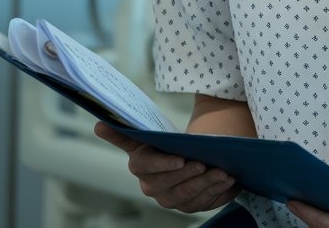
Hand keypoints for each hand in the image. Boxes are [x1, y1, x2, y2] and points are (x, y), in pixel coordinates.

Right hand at [94, 122, 238, 211]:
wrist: (186, 156)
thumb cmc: (166, 143)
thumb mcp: (149, 134)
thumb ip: (125, 132)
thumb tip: (99, 123)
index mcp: (141, 166)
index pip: (145, 166)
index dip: (162, 164)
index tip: (180, 159)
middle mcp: (152, 187)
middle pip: (169, 185)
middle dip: (189, 175)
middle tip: (206, 163)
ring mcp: (171, 199)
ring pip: (188, 195)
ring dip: (206, 184)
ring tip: (224, 172)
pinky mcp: (190, 205)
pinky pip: (203, 202)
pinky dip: (217, 192)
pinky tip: (230, 181)